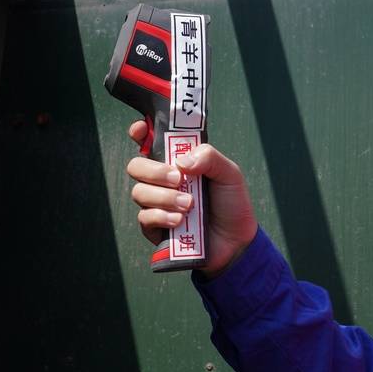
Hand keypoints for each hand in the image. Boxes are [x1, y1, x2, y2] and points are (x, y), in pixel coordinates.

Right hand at [126, 122, 257, 275]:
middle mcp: (163, 181)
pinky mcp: (155, 227)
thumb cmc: (231, 203)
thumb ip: (209, 157)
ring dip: (164, 197)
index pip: (150, 142)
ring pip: (139, 192)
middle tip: (177, 178)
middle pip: (136, 166)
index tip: (140, 130)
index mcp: (178, 162)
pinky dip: (161, 216)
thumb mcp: (229, 174)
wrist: (236, 241)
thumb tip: (181, 161)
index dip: (140, 133)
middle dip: (153, 171)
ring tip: (188, 204)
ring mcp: (157, 203)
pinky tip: (179, 221)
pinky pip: (144, 217)